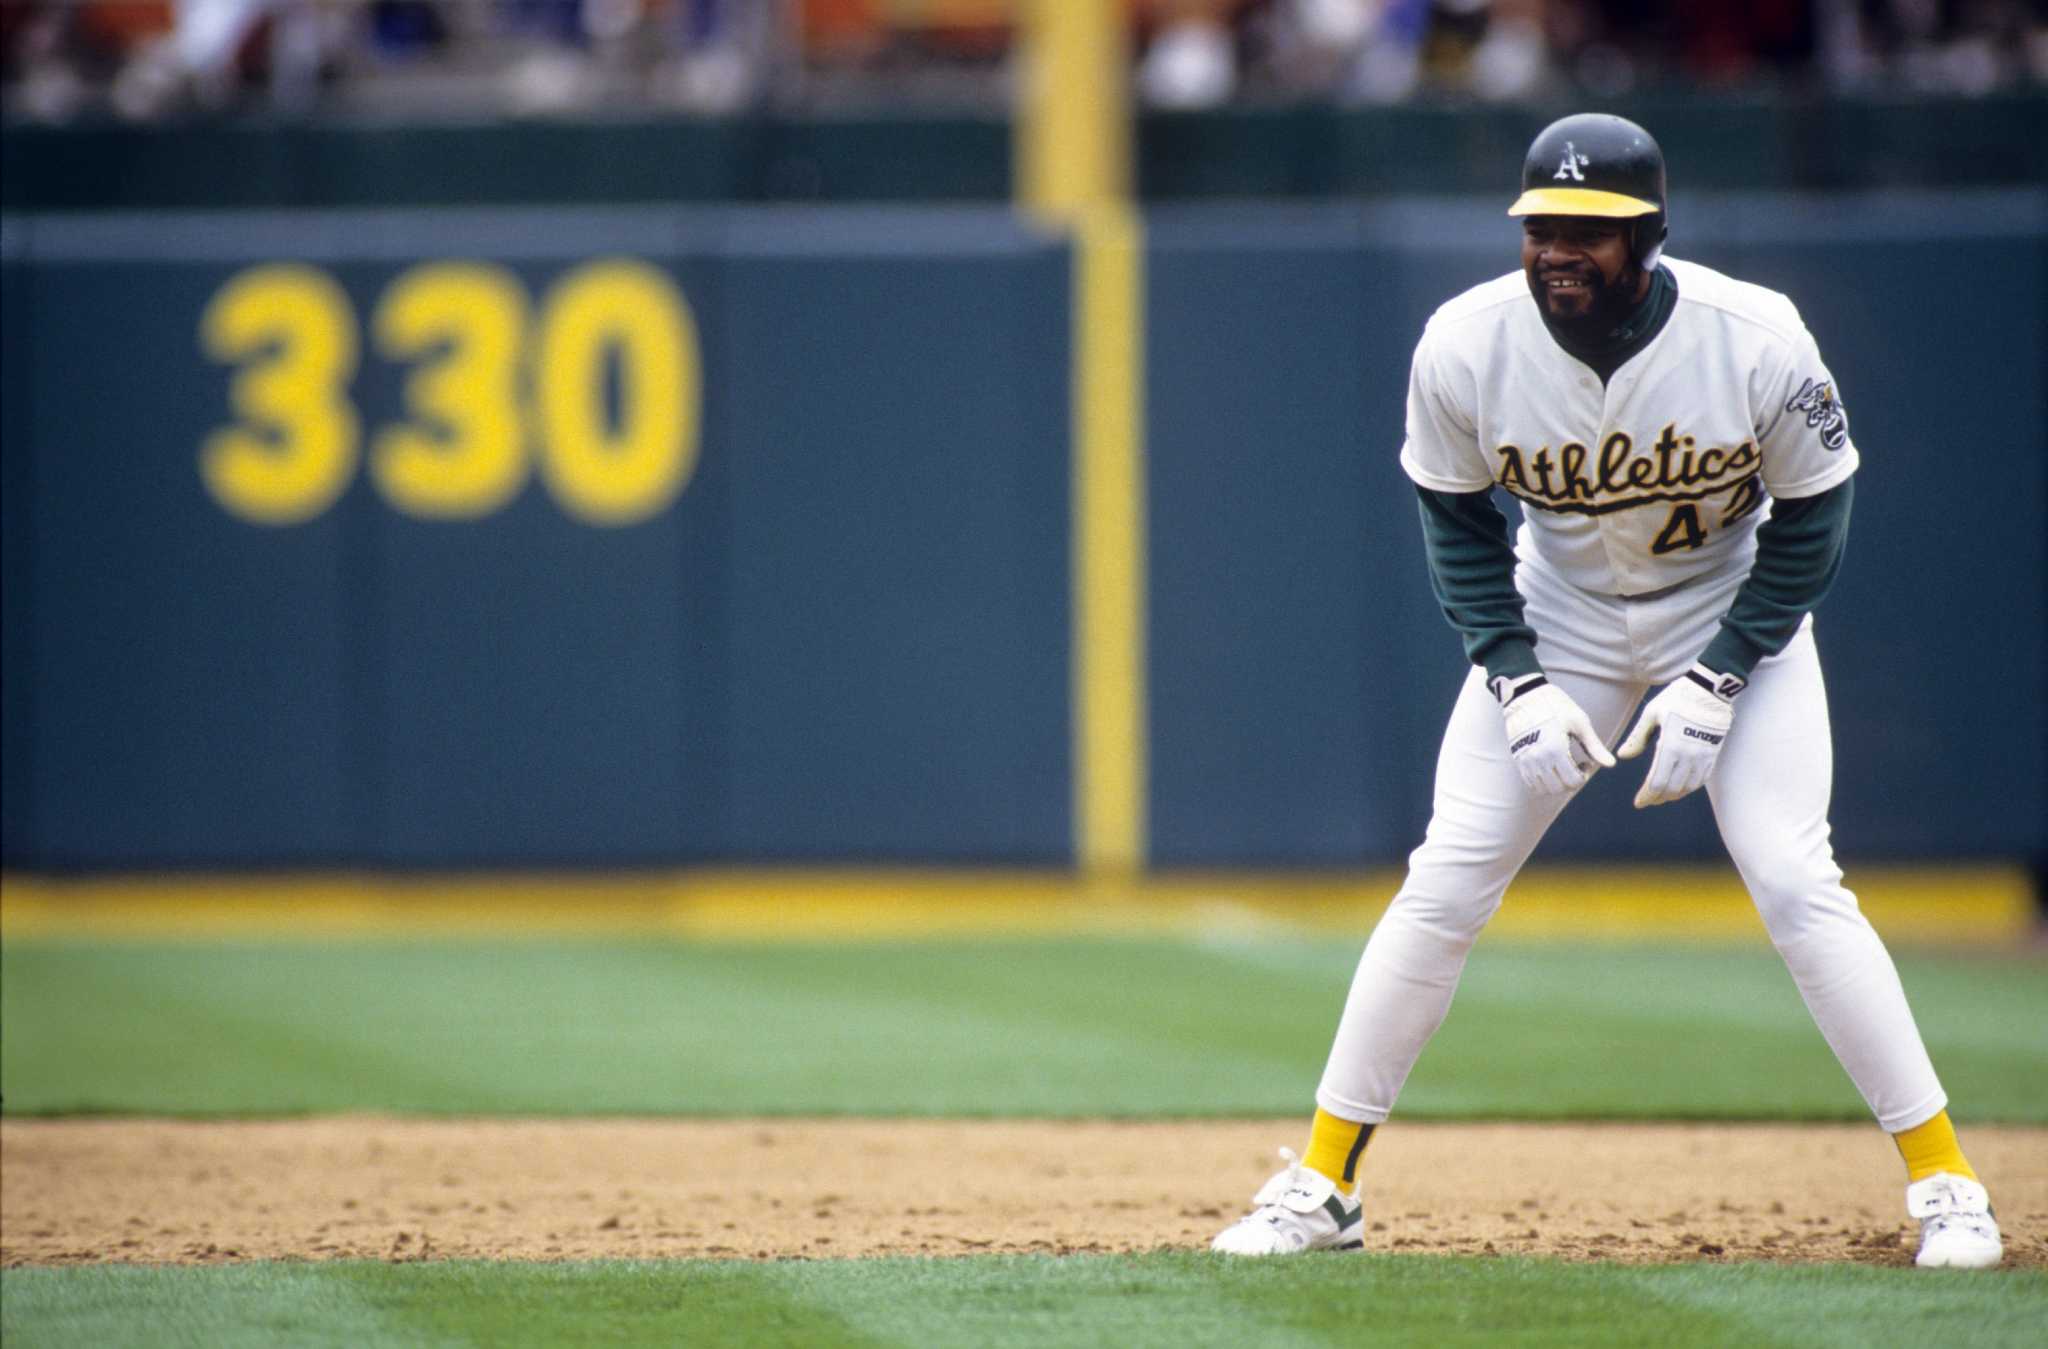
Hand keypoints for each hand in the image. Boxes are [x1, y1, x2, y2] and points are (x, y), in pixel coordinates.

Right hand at [1492, 673, 1615, 795]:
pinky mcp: (1518, 759)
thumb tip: (1611, 764)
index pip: (1573, 781)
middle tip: (1577, 766)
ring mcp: (1525, 761)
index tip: (1587, 762)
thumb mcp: (1579, 722)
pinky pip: (1531, 783)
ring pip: (1544, 789)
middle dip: (1572, 781)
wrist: (1523, 695)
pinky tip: (1550, 767)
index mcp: (1555, 749)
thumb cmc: (1555, 705)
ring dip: (1557, 784)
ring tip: (1563, 767)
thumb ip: (1594, 746)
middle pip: (1559, 788)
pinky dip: (1543, 782)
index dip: (1585, 775)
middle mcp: (1538, 759)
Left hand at [1616, 663, 1744, 807]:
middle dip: (1658, 798)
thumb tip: (1623, 756)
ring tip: (1661, 797)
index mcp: (1671, 745)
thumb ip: (1638, 737)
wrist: (1710, 690)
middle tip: (1648, 800)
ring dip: (1674, 795)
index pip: (1657, 782)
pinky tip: (1680, 788)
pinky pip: (1702, 779)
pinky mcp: (1713, 753)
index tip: (1639, 802)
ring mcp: (1703, 756)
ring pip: (1688, 787)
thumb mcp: (1652, 714)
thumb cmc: (1677, 698)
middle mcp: (1689, 755)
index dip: (1647, 796)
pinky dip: (1690, 788)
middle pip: (1672, 788)